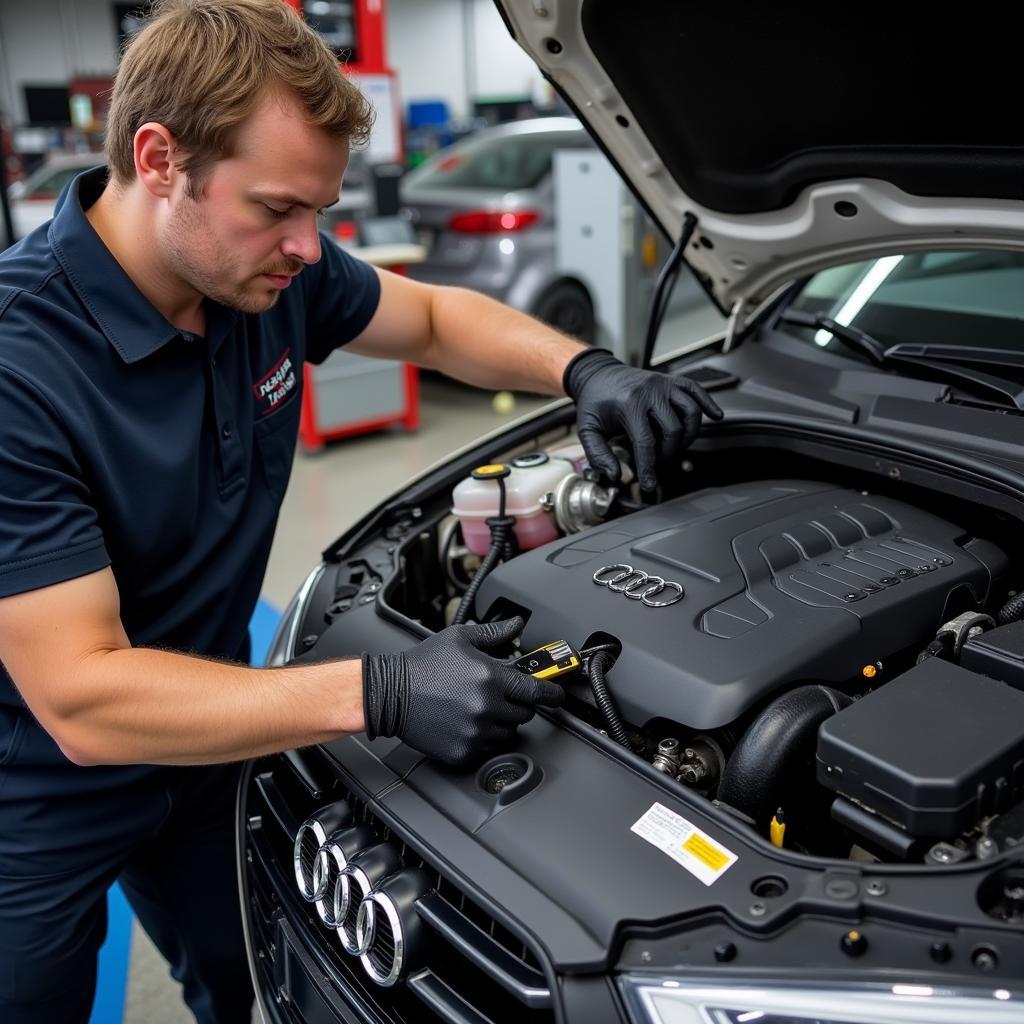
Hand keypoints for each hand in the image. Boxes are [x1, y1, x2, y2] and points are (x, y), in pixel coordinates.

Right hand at [362, 617, 562, 767]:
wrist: (390, 693)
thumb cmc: (422, 665)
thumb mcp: (459, 638)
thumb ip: (493, 633)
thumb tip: (516, 625)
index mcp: (490, 678)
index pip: (535, 691)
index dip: (551, 693)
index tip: (556, 694)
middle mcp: (486, 707)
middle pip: (524, 714)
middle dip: (519, 704)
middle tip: (503, 696)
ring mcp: (475, 732)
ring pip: (507, 733)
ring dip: (502, 722)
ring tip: (480, 708)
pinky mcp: (462, 750)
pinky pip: (487, 748)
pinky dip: (483, 738)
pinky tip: (467, 722)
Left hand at [563, 349, 722, 490]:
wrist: (597, 374)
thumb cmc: (594, 402)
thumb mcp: (588, 428)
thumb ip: (598, 454)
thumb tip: (615, 475)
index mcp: (629, 404)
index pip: (646, 442)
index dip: (649, 467)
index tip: (649, 485)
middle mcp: (650, 392)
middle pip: (673, 430)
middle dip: (668, 452)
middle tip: (657, 460)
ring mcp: (663, 384)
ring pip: (690, 412)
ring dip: (688, 435)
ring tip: (675, 446)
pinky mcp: (671, 380)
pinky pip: (696, 390)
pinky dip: (708, 404)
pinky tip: (715, 417)